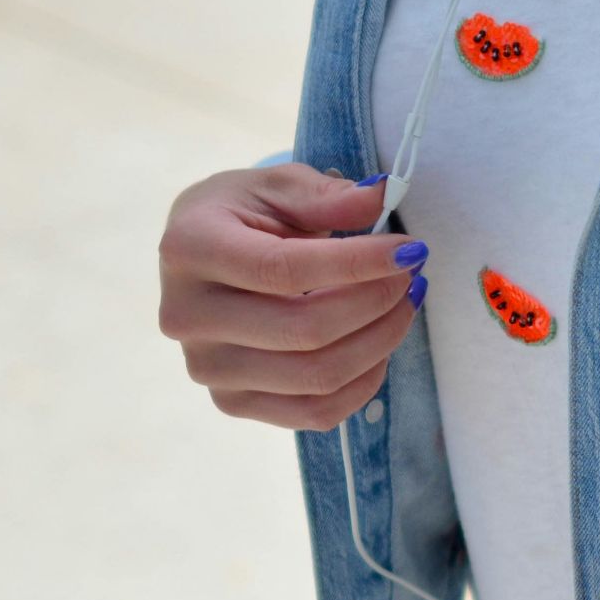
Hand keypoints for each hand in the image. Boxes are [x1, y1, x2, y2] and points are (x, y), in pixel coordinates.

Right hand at [157, 164, 427, 430]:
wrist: (203, 258)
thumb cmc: (244, 215)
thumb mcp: (278, 186)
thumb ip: (327, 195)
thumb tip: (380, 198)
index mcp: (189, 249)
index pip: (284, 269)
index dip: (357, 263)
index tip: (410, 250)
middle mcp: (187, 316)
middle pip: (305, 331)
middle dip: (377, 302)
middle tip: (412, 276)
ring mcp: (208, 368)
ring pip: (317, 377)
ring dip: (380, 341)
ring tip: (403, 305)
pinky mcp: (232, 402)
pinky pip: (316, 412)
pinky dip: (364, 382)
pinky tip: (379, 345)